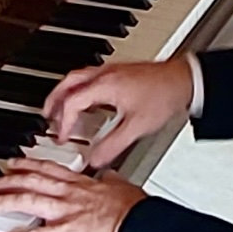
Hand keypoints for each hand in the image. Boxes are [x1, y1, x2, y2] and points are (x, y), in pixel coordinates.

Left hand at [0, 160, 145, 231]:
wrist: (139, 227)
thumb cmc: (135, 212)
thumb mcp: (123, 186)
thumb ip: (112, 181)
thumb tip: (111, 176)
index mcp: (82, 183)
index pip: (49, 169)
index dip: (29, 164)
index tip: (17, 162)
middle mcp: (68, 193)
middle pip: (31, 180)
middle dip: (9, 179)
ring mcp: (62, 212)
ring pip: (25, 200)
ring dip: (2, 200)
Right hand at [45, 58, 194, 169]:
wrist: (184, 79)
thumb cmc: (164, 96)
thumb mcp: (137, 127)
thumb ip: (113, 146)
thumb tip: (95, 160)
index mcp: (104, 86)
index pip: (72, 103)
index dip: (64, 122)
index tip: (62, 137)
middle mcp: (105, 75)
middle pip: (68, 83)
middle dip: (54, 101)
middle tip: (48, 116)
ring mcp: (112, 71)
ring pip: (78, 78)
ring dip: (66, 93)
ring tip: (61, 108)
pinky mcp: (120, 72)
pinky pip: (90, 77)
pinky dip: (80, 89)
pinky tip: (87, 101)